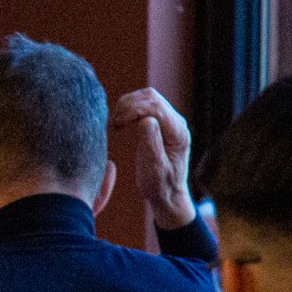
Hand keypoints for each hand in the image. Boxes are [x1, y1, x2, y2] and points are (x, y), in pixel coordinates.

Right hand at [110, 87, 196, 229]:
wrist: (168, 194)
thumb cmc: (160, 186)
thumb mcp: (154, 169)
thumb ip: (151, 143)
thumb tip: (146, 120)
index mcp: (178, 133)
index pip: (155, 107)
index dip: (132, 110)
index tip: (116, 125)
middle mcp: (177, 122)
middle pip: (151, 97)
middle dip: (128, 105)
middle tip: (113, 124)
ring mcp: (170, 120)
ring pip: (147, 97)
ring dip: (127, 105)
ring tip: (115, 123)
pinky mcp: (161, 121)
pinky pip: (144, 104)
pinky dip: (129, 108)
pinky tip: (120, 122)